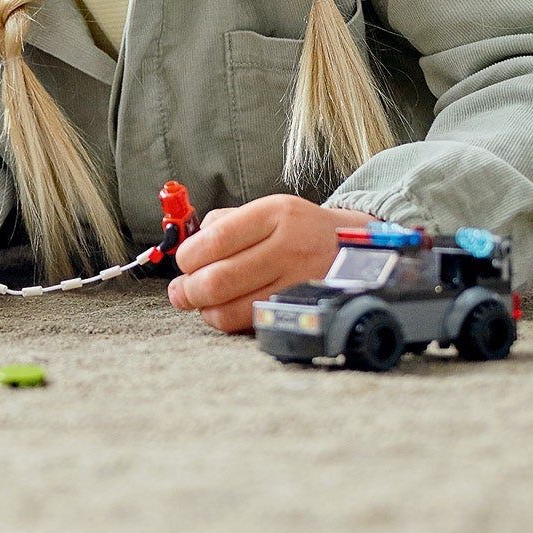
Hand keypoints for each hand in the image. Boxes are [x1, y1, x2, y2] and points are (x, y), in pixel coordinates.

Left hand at [168, 195, 374, 331]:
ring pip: (234, 308)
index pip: (215, 240)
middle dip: (190, 289)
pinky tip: (224, 311)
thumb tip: (186, 252)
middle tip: (180, 291)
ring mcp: (299, 281)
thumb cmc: (294, 228)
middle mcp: (290, 247)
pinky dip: (229, 320)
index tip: (183, 263)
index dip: (188, 258)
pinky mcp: (303, 308)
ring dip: (206, 310)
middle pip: (220, 279)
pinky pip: (253, 322)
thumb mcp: (264, 210)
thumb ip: (222, 224)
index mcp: (274, 214)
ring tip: (200, 302)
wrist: (351, 247)